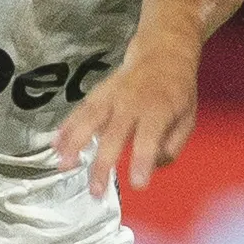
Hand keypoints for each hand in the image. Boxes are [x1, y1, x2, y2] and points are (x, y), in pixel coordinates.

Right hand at [55, 38, 199, 197]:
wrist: (163, 52)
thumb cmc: (176, 91)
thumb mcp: (188, 118)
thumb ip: (172, 146)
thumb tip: (152, 166)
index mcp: (159, 109)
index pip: (149, 138)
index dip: (142, 161)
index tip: (138, 184)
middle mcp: (132, 102)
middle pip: (114, 135)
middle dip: (103, 165)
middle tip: (95, 191)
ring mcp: (112, 95)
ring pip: (90, 119)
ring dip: (74, 143)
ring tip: (64, 165)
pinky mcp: (100, 92)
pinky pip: (81, 109)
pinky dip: (67, 126)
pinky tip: (56, 143)